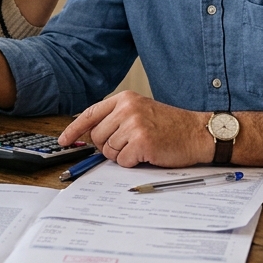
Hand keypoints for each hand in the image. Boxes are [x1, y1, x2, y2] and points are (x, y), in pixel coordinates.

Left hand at [58, 91, 214, 167]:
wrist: (198, 132)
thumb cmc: (171, 126)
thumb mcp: (141, 112)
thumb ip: (117, 119)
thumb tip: (91, 137)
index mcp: (125, 99)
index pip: (90, 113)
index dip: (74, 129)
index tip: (64, 140)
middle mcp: (127, 109)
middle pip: (97, 137)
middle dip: (108, 147)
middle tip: (128, 146)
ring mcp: (134, 125)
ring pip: (109, 151)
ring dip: (123, 156)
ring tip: (141, 147)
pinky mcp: (141, 142)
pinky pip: (123, 161)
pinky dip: (133, 163)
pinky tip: (148, 154)